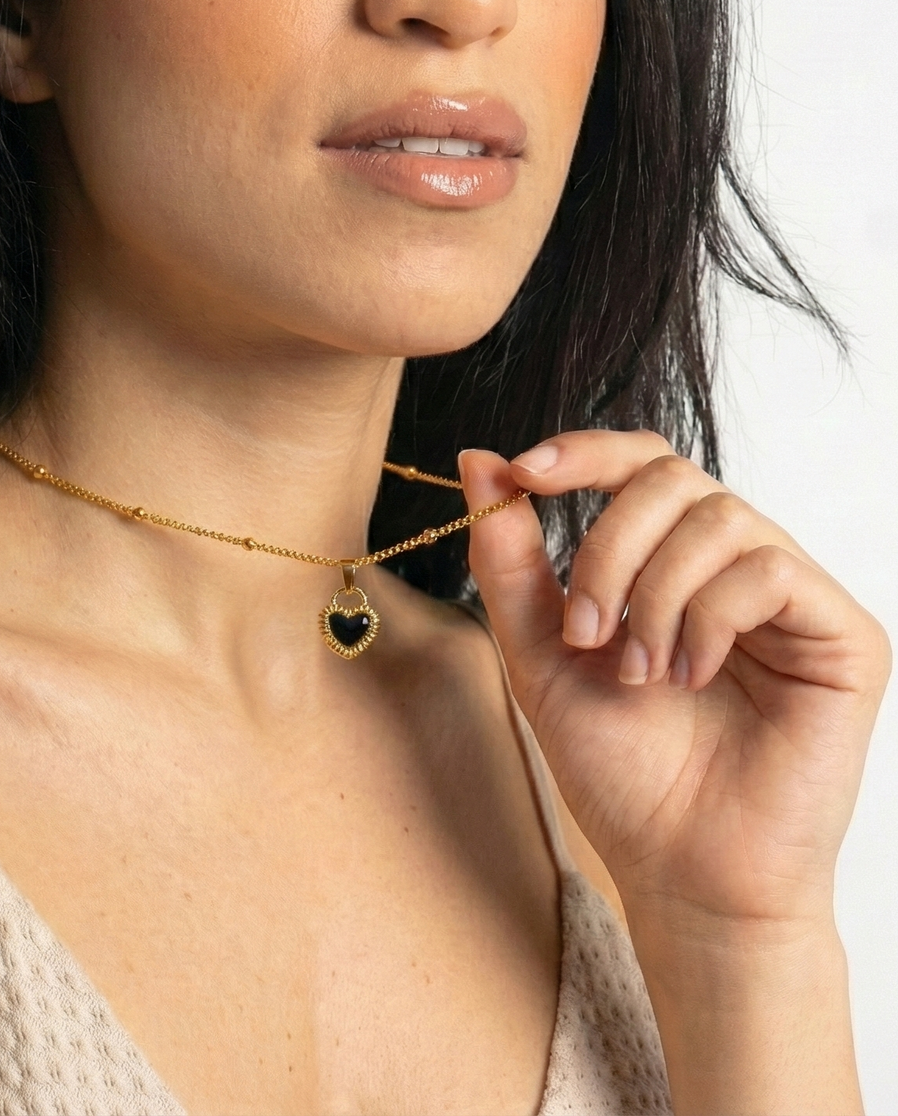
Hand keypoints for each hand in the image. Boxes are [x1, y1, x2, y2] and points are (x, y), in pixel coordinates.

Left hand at [459, 433, 887, 930]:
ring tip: (640, 672)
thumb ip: (510, 561)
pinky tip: (693, 676)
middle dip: (607, 547)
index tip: (523, 473)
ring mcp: (792, 596)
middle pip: (669, 477)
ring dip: (654, 595)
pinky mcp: (843, 634)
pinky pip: (770, 569)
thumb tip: (478, 460)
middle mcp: (733, 564)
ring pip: (716, 516)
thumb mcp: (540, 653)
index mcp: (668, 561)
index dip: (583, 452)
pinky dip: (710, 616)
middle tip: (584, 631)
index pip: (637, 464)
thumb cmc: (620, 768)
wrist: (681, 869)